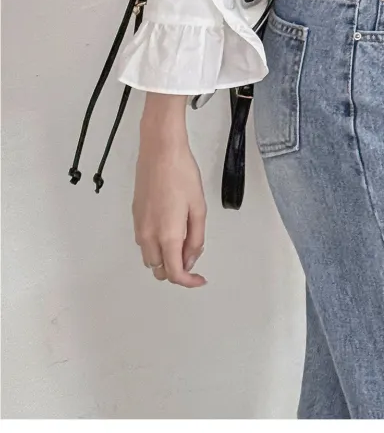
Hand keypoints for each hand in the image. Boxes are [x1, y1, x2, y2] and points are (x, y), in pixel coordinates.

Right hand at [133, 94, 207, 288]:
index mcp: (167, 234)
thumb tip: (190, 259)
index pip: (174, 273)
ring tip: (183, 236)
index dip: (188, 281)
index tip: (199, 279)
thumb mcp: (198, 208)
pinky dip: (156, 244)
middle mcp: (149, 235)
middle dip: (176, 268)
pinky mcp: (135, 216)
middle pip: (158, 269)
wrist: (160, 151)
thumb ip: (196, 238)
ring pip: (149, 257)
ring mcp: (139, 226)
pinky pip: (144, 242)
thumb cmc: (182, 174)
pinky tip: (171, 226)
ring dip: (165, 257)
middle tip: (193, 251)